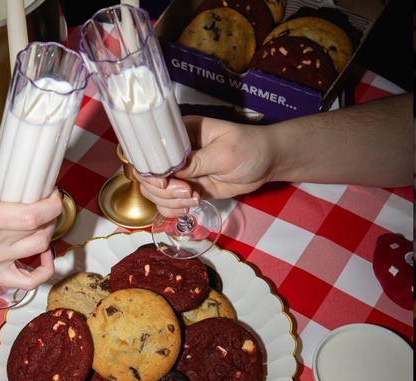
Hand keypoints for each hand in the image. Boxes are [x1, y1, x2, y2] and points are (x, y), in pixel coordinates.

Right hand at [136, 116, 274, 216]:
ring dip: (170, 202)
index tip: (165, 183)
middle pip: (148, 176)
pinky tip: (190, 207)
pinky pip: (168, 204)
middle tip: (188, 192)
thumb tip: (174, 173)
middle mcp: (174, 154)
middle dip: (164, 190)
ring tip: (194, 199)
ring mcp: (180, 173)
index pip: (151, 151)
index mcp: (180, 134)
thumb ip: (197, 162)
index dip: (151, 170)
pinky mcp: (187, 189)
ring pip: (156, 192)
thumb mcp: (224, 153)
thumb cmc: (248, 148)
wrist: (267, 163)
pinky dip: (174, 210)